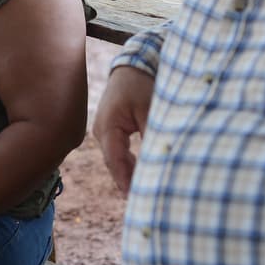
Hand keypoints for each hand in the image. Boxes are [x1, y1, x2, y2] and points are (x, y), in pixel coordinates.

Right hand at [92, 66, 154, 194]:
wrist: (133, 64)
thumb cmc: (141, 84)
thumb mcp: (151, 109)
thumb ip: (154, 135)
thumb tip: (162, 159)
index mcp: (108, 126)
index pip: (115, 160)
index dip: (125, 180)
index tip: (134, 198)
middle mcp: (102, 131)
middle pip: (114, 163)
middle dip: (128, 181)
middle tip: (145, 200)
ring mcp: (105, 130)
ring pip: (117, 159)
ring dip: (130, 172)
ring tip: (146, 191)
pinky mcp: (112, 129)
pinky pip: (119, 151)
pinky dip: (130, 163)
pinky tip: (143, 173)